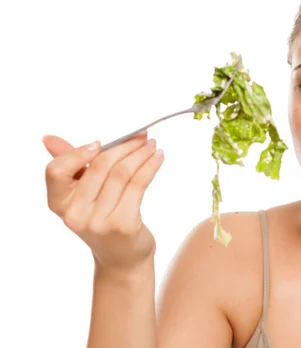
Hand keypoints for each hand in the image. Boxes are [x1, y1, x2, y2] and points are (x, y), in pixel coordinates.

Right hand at [42, 131, 163, 277]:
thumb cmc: (102, 220)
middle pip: (99, 166)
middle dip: (124, 146)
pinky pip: (138, 185)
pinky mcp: (123, 224)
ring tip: (152, 145)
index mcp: (59, 203)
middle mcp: (75, 214)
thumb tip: (49, 138)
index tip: (100, 142)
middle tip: (141, 136)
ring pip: (122, 173)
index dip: (77, 153)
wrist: (121, 259)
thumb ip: (69, 166)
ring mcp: (98, 221)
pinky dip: (150, 167)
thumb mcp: (82, 196)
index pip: (56, 171)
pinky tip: (158, 158)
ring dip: (141, 154)